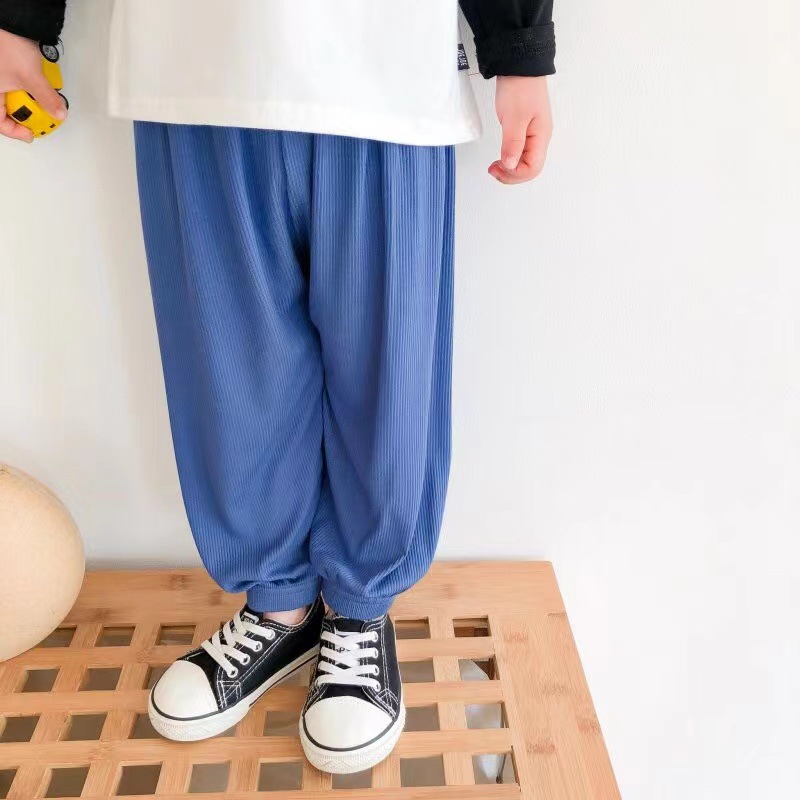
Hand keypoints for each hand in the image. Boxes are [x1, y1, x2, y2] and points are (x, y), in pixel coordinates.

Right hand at [0, 28, 66, 142]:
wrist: (12, 22)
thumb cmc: (10, 45)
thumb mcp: (32, 78)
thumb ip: (47, 99)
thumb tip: (58, 113)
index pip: (0, 122)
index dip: (16, 132)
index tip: (32, 134)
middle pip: (8, 111)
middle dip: (26, 116)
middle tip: (41, 118)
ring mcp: (1, 78)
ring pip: (15, 99)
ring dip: (31, 102)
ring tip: (42, 99)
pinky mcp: (8, 70)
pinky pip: (19, 87)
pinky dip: (31, 90)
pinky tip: (40, 87)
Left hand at [490, 76, 551, 184]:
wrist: (519, 66)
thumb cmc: (520, 87)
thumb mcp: (514, 117)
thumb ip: (512, 143)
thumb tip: (510, 165)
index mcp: (541, 137)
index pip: (532, 169)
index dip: (514, 174)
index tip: (497, 168)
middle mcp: (540, 138)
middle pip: (530, 168)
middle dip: (511, 174)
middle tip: (493, 170)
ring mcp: (533, 134)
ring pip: (524, 162)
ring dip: (510, 169)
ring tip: (495, 166)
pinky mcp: (525, 130)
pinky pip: (520, 152)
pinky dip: (510, 159)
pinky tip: (501, 157)